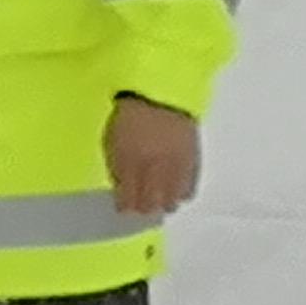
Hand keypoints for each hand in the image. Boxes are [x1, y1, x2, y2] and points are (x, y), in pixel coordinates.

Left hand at [105, 96, 200, 217]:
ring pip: (171, 201)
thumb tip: (122, 191)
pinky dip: (181, 193)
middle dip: (145, 209)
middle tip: (142, 207)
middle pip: (150, 205)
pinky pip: (189, 189)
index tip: (125, 208)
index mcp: (128, 161)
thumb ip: (116, 169)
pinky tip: (175, 191)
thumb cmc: (131, 117)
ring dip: (164, 204)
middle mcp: (153, 167)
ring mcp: (175, 166)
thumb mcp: (111, 141)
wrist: (162, 95)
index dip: (125, 207)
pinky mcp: (193, 161)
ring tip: (160, 200)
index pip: (127, 199)